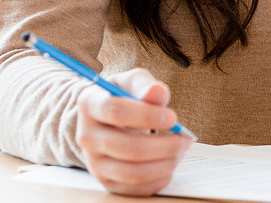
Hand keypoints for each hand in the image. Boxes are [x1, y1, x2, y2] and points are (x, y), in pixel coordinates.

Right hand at [75, 68, 192, 195]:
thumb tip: (157, 91)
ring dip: (165, 164)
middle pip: (127, 147)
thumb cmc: (123, 97)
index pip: (115, 111)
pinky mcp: (106, 181)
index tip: (172, 118)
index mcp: (90, 104)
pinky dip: (159, 179)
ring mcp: (94, 162)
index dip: (147, 116)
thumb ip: (145, 85)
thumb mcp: (132, 83)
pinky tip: (169, 164)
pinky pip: (136, 189)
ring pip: (132, 173)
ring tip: (179, 150)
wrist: (106, 119)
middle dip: (163, 145)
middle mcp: (87, 136)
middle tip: (183, 138)